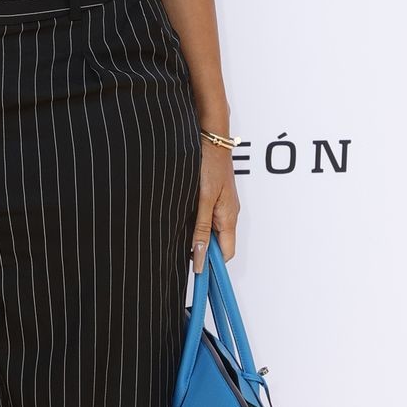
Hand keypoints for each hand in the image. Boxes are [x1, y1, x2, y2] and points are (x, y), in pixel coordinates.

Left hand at [191, 136, 239, 271]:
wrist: (211, 136)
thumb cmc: (210, 164)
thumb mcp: (203, 200)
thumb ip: (201, 229)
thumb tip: (199, 257)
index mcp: (229, 217)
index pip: (225, 253)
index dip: (211, 263)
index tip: (194, 270)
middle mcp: (227, 213)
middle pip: (217, 243)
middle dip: (201, 250)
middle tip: (179, 252)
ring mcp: (221, 204)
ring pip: (210, 230)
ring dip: (196, 236)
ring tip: (176, 236)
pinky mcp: (213, 196)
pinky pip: (205, 217)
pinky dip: (194, 222)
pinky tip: (180, 218)